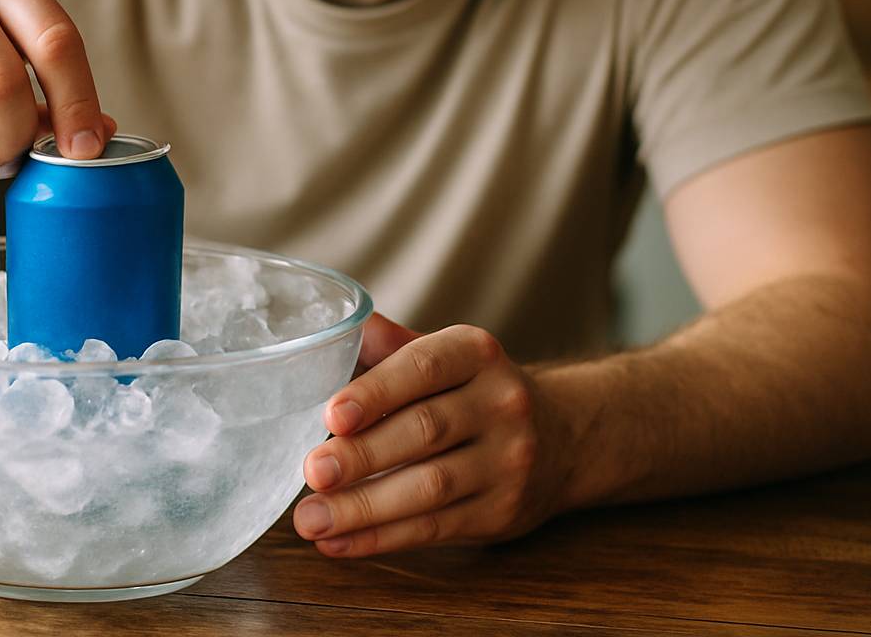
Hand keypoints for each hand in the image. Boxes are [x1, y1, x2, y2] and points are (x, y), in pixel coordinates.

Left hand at [293, 314, 567, 556]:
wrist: (561, 438)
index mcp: (476, 353)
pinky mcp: (503, 512)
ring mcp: (508, 461)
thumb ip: (389, 345)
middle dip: (363, 455)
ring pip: (430, 487)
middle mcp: (501, 403)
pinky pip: (435, 528)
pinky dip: (380, 538)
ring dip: (363, 507)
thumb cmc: (472, 391)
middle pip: (424, 430)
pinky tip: (338, 542)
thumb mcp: (444, 356)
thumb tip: (333, 328)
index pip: (423, 367)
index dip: (376, 391)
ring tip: (310, 519)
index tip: (332, 415)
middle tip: (312, 471)